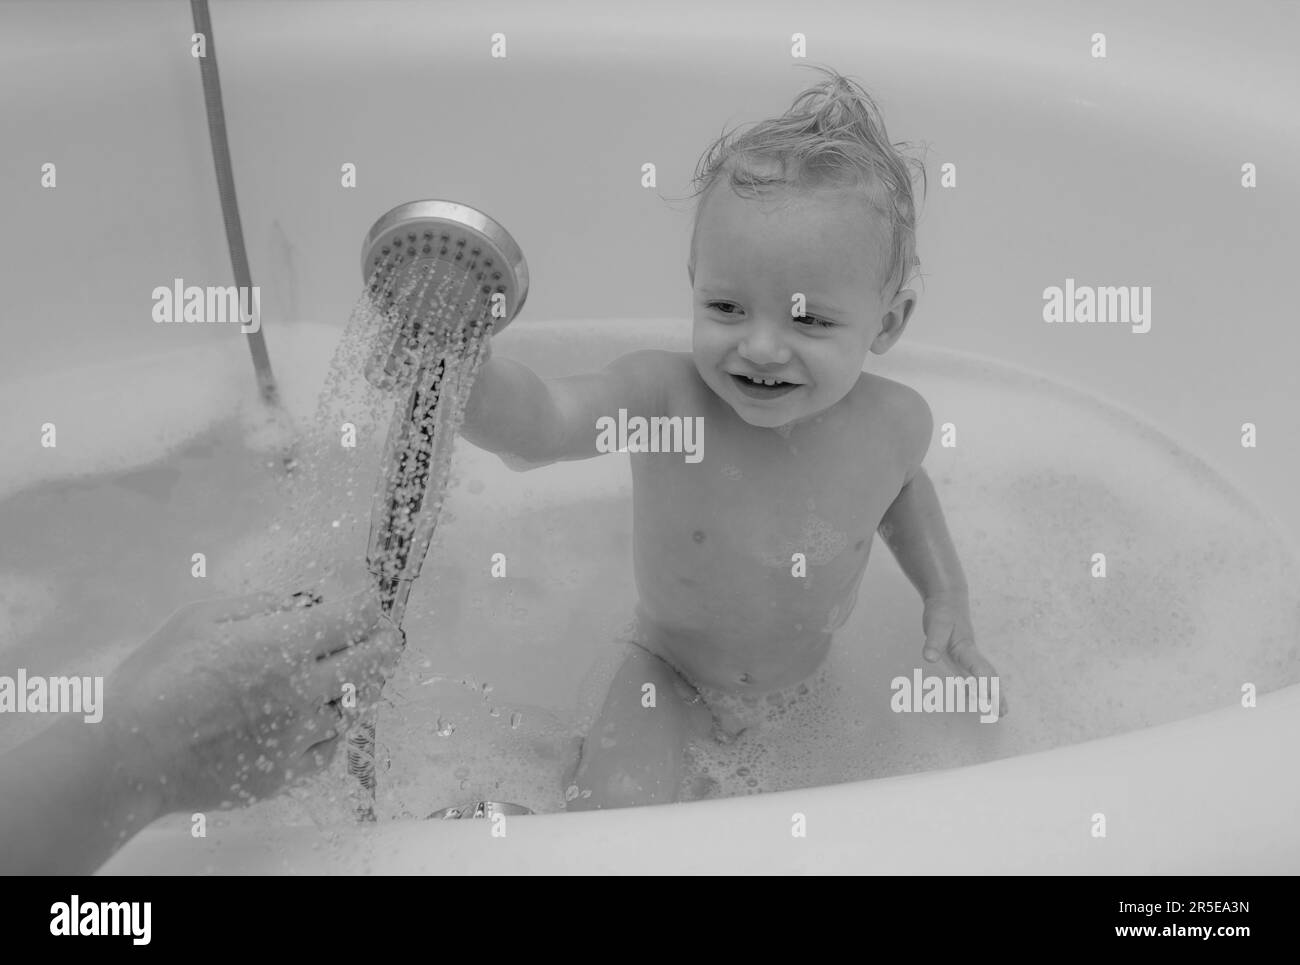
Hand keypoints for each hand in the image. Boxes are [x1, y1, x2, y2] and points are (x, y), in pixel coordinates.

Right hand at [103, 585, 402, 812]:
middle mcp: (301, 691)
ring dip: (360, 684)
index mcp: (282, 646)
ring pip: (356, 705)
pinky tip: (319, 716)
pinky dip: (332, 728)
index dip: (367, 604)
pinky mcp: (286, 773)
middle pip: (373, 661)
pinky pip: (330, 747)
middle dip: (383, 641)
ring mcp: (297, 736)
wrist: (128, 755)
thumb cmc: (158, 678)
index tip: (366, 600)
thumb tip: (308, 604)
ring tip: (350, 671)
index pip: (356, 617)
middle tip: (383, 634)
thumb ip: (265, 607)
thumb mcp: (205, 617)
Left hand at [921, 591, 1007, 716]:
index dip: (983, 683)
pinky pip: (975, 673)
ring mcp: (969, 655)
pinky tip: (974, 696)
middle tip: (1003, 712)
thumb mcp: (935, 625)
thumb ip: (932, 642)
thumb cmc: (942, 613)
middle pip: (989, 675)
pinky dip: (980, 686)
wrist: (947, 599)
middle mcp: (971, 654)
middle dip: (996, 693)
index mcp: (966, 648)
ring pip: (985, 675)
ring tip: (1000, 711)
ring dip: (993, 692)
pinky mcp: (963, 655)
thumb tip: (929, 658)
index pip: (978, 668)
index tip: (988, 698)